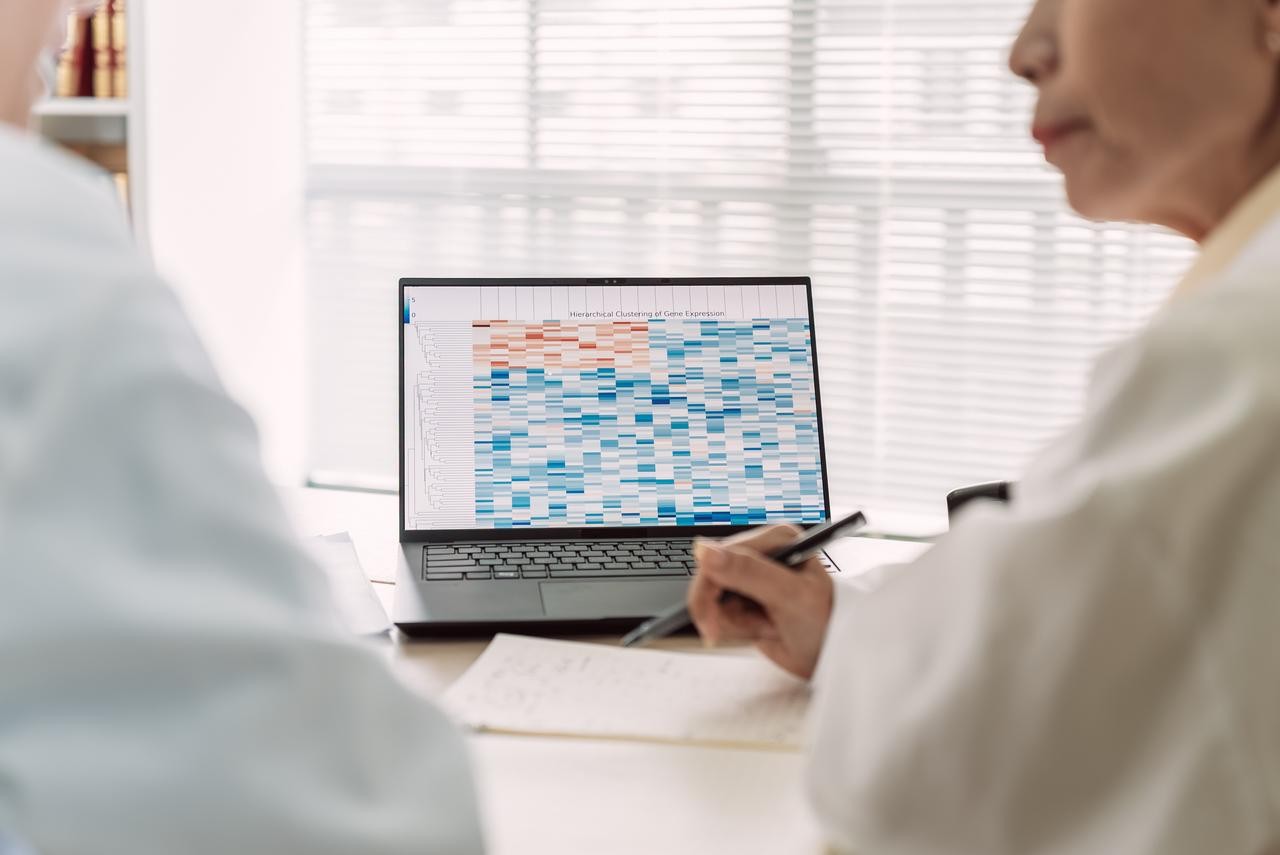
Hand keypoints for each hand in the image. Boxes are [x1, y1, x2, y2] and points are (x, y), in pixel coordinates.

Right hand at [687, 525, 833, 679]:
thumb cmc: (827, 622)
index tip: (709, 618)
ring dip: (734, 622)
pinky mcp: (748, 603)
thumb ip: (748, 571)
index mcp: (774, 540)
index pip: (719, 554)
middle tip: (720, 633)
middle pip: (710, 577)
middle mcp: (761, 555)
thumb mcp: (788, 594)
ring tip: (766, 626)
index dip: (708, 587)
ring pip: (714, 599)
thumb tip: (705, 550)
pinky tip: (763, 630)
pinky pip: (722, 615)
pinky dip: (737, 629)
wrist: (834, 656)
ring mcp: (752, 581)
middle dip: (718, 609)